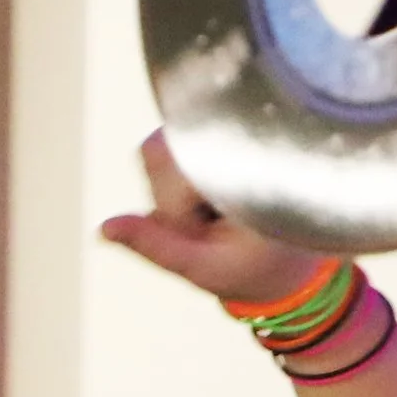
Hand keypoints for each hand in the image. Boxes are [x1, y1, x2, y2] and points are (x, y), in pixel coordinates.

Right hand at [100, 129, 330, 306]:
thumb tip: (104, 229)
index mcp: (247, 165)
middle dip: (171, 197)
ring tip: (215, 210)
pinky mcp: (211, 129)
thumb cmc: (257, 267)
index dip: (178, 214)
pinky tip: (210, 196)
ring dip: (175, 188)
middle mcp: (237, 135)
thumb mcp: (208, 267)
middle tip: (212, 223)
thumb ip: (156, 246)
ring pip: (156, 148)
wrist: (293, 256)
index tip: (213, 235)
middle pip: (156, 152)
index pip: (172, 173)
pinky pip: (164, 148)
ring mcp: (223, 128)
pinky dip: (178, 178)